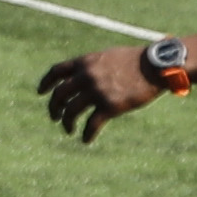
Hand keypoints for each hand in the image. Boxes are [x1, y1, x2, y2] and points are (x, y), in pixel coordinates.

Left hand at [40, 44, 162, 142]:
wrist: (155, 66)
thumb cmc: (135, 61)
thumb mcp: (108, 57)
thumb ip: (93, 66)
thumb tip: (83, 75)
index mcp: (85, 62)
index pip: (57, 71)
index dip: (46, 83)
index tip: (41, 93)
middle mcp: (87, 76)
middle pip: (59, 94)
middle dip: (54, 107)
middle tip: (55, 117)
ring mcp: (97, 91)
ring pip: (71, 111)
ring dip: (66, 123)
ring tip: (68, 129)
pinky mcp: (109, 106)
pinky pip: (91, 125)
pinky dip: (85, 134)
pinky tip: (85, 140)